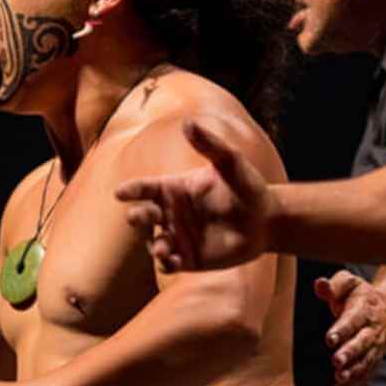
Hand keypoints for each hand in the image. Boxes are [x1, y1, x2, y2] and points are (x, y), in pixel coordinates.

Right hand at [114, 117, 278, 271]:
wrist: (266, 220)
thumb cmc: (248, 186)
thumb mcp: (230, 162)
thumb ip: (208, 144)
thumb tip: (187, 121)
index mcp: (174, 188)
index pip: (145, 188)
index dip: (131, 190)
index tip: (120, 192)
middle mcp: (171, 213)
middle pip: (144, 216)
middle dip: (136, 217)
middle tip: (135, 217)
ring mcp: (178, 237)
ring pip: (155, 243)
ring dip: (154, 246)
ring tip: (161, 249)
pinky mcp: (189, 259)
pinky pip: (170, 264)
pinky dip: (167, 263)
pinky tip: (171, 261)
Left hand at [316, 272, 385, 385]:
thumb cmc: (360, 295)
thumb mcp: (349, 283)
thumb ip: (334, 285)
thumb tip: (320, 285)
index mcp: (364, 308)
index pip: (353, 319)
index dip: (342, 329)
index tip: (330, 339)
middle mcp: (372, 329)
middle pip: (362, 342)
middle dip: (350, 352)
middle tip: (336, 361)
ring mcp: (374, 346)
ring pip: (365, 360)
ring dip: (353, 370)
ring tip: (339, 378)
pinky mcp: (372, 358)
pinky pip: (364, 372)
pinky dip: (353, 383)